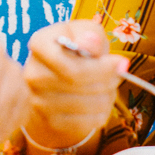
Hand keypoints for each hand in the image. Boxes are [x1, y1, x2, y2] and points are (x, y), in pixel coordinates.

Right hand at [23, 20, 126, 148]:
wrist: (57, 76)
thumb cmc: (76, 47)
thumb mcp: (85, 31)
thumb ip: (90, 34)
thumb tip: (91, 42)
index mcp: (40, 44)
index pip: (70, 65)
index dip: (101, 68)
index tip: (121, 63)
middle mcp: (32, 73)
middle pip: (78, 84)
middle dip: (107, 80)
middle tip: (119, 74)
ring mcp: (37, 100)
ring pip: (85, 104)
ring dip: (107, 96)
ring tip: (108, 86)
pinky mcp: (49, 120)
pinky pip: (85, 122)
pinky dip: (101, 112)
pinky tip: (100, 101)